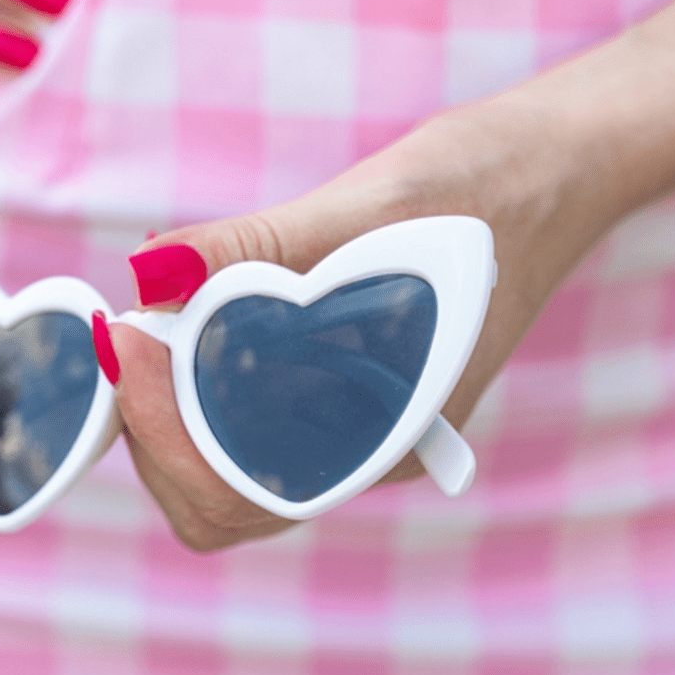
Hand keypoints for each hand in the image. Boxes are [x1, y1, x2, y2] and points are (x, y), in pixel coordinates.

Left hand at [103, 5, 674, 551]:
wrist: (544, 175)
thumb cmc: (479, 192)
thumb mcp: (364, 208)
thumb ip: (252, 248)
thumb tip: (146, 276)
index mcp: (385, 434)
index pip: (239, 492)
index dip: (164, 430)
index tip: (132, 339)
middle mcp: (363, 451)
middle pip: (218, 498)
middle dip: (153, 430)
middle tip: (130, 338)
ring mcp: (350, 427)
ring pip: (227, 469)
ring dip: (169, 411)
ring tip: (151, 330)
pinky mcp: (337, 393)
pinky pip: (248, 423)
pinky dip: (197, 386)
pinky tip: (188, 322)